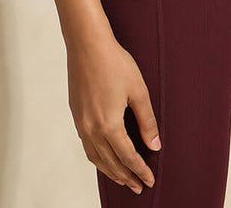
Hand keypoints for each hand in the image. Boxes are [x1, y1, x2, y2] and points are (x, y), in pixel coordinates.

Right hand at [67, 31, 161, 193]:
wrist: (87, 44)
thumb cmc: (114, 62)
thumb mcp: (138, 90)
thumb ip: (147, 120)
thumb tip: (154, 145)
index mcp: (109, 125)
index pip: (127, 157)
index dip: (140, 170)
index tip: (150, 180)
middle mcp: (91, 128)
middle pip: (110, 162)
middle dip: (126, 176)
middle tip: (138, 186)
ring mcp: (81, 123)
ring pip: (95, 157)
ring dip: (110, 171)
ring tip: (123, 178)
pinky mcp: (76, 114)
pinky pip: (86, 145)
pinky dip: (97, 157)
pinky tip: (104, 156)